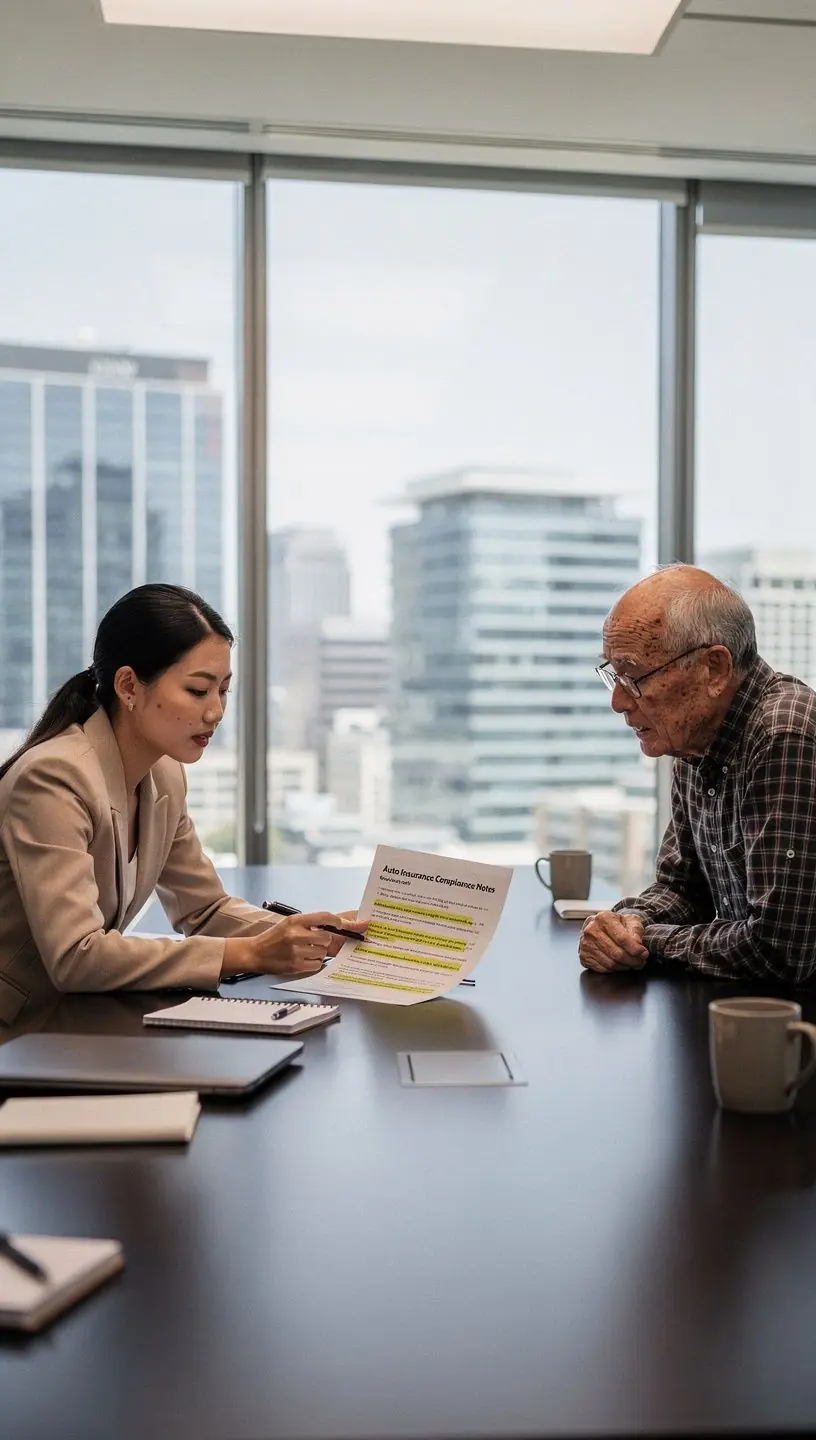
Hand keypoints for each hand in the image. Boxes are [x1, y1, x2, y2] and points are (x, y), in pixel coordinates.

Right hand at [249, 911, 366, 977]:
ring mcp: (296, 952)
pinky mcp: (296, 966)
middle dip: (323, 941)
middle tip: (314, 942)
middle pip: (326, 937)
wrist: (255, 953)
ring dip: (318, 953)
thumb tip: (334, 926)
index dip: (336, 921)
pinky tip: (303, 959)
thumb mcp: (289, 923)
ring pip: (322, 952)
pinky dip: (314, 963)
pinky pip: (317, 964)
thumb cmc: (274, 937)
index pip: (324, 917)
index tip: (340, 924)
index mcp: (295, 921)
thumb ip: (309, 923)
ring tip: (305, 951)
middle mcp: (296, 935)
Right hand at [578, 911, 648, 973]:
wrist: (603, 927)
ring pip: (610, 964)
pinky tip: (621, 964)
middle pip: (616, 953)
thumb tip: (638, 945)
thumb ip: (636, 931)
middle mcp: (591, 930)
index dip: (635, 949)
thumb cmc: (619, 925)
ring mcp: (585, 944)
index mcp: (603, 918)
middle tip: (641, 962)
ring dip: (625, 967)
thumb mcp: (631, 921)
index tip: (644, 953)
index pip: (622, 938)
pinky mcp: (584, 956)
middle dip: (632, 961)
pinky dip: (615, 970)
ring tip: (633, 963)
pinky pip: (603, 969)